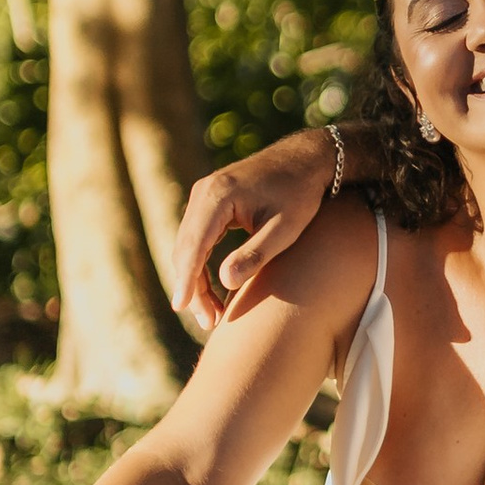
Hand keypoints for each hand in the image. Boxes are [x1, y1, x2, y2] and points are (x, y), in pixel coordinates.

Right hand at [169, 129, 339, 336]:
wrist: (304, 160)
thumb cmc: (299, 195)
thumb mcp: (284, 229)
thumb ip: (255, 254)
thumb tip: (225, 282)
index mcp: (218, 196)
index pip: (194, 245)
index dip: (187, 280)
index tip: (180, 307)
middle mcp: (203, 192)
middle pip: (186, 249)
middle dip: (193, 288)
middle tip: (209, 323)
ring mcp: (203, 196)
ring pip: (188, 246)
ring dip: (195, 280)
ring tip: (212, 315)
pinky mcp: (209, 202)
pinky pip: (197, 239)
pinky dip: (200, 266)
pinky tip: (211, 290)